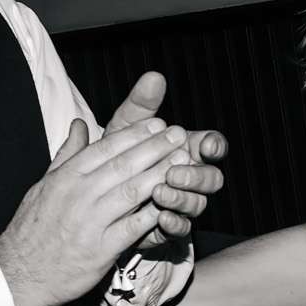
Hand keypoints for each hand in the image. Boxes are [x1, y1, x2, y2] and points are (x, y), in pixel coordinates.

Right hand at [0, 119, 193, 305]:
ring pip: (132, 191)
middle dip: (155, 148)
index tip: (158, 124)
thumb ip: (67, 154)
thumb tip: (79, 124)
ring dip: (161, 175)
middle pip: (123, 165)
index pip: (105, 148)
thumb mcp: (44, 185)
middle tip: (179, 135)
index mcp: (65, 177)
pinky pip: (134, 227)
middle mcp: (78, 195)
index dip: (135, 134)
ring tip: (184, 162)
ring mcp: (90, 222)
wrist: (19, 273)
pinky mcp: (101, 249)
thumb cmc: (33, 228)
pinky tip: (175, 203)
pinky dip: (155, 214)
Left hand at [106, 72, 229, 241]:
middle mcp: (189, 177)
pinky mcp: (167, 227)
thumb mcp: (124, 126)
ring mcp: (180, 203)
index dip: (214, 146)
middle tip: (175, 171)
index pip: (211, 146)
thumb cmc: (115, 154)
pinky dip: (173, 222)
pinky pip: (181, 228)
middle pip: (212, 178)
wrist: (91, 192)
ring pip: (198, 203)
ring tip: (160, 191)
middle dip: (197, 175)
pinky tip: (161, 216)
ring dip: (182, 198)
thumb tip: (153, 76)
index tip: (206, 145)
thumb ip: (141, 104)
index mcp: (186, 150)